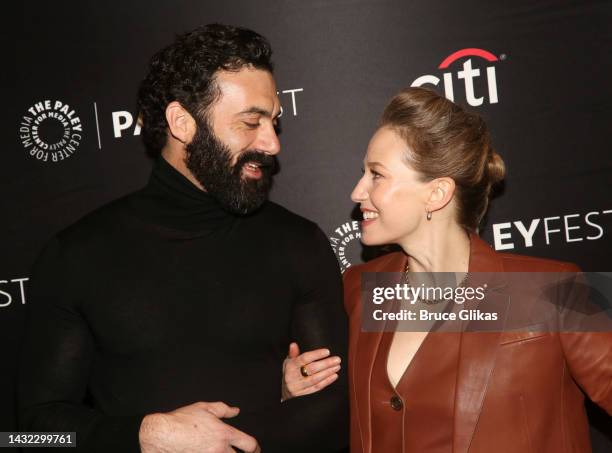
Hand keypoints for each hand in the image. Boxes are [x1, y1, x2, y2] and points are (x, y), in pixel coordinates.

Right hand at [139, 401, 259, 452]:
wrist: (161, 435)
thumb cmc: (182, 420)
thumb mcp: (204, 408)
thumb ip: (223, 409)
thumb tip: (236, 411)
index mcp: (224, 434)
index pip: (249, 444)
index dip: (255, 448)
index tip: (254, 450)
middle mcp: (220, 450)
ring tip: (223, 452)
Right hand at [281, 342, 340, 400]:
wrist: (283, 391)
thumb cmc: (289, 372)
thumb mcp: (288, 362)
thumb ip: (293, 353)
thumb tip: (293, 344)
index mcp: (290, 366)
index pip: (304, 359)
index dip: (316, 355)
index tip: (327, 352)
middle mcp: (293, 377)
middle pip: (312, 369)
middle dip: (326, 364)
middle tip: (337, 359)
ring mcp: (298, 387)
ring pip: (315, 379)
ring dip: (328, 372)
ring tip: (337, 367)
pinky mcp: (304, 394)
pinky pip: (317, 388)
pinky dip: (327, 382)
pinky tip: (334, 376)